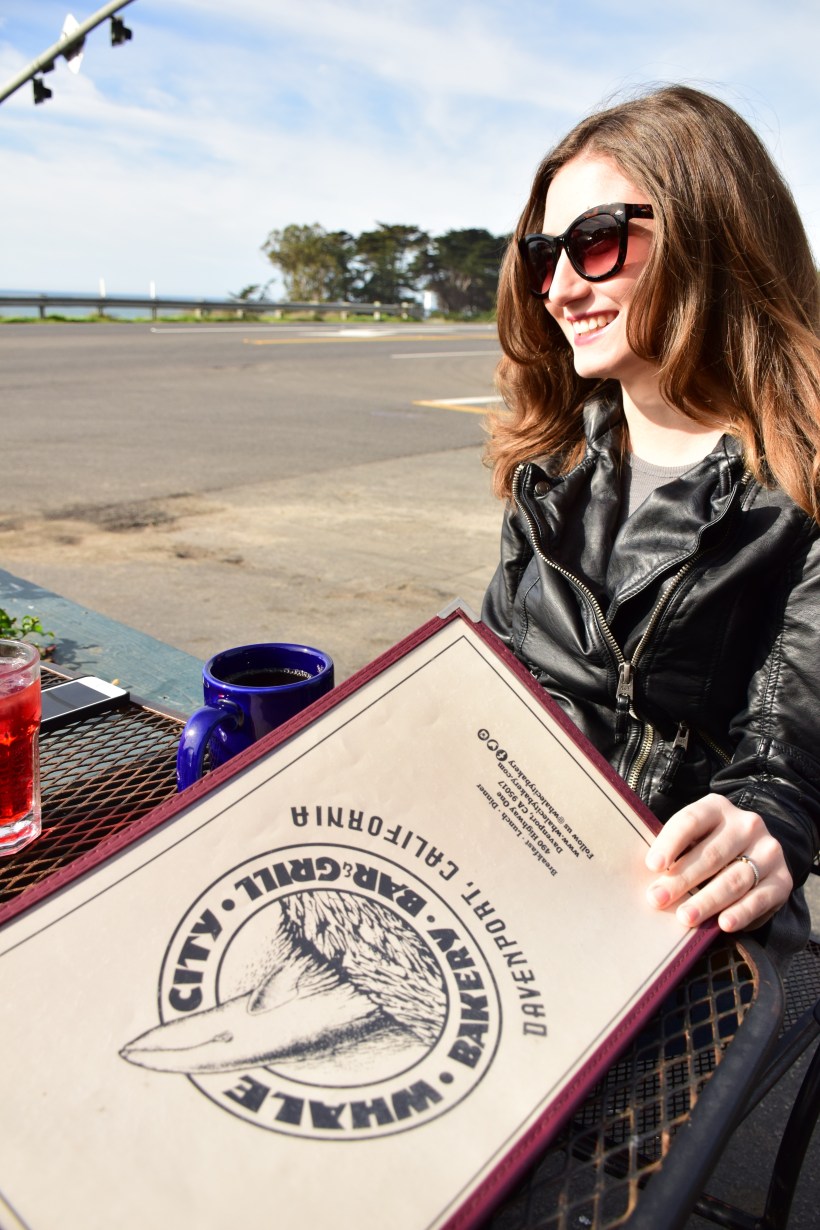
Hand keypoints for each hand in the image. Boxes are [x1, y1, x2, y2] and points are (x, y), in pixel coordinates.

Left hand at [644, 793, 792, 932]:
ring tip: (685, 917)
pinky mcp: (782, 879)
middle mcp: (746, 824)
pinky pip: (760, 898)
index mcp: (716, 808)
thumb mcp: (692, 839)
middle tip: (658, 899)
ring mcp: (767, 850)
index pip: (690, 821)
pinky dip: (741, 912)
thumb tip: (648, 877)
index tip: (652, 865)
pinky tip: (724, 924)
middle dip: (682, 880)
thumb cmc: (708, 848)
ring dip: (707, 900)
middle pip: (711, 854)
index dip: (670, 843)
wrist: (755, 855)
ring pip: (734, 878)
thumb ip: (674, 851)